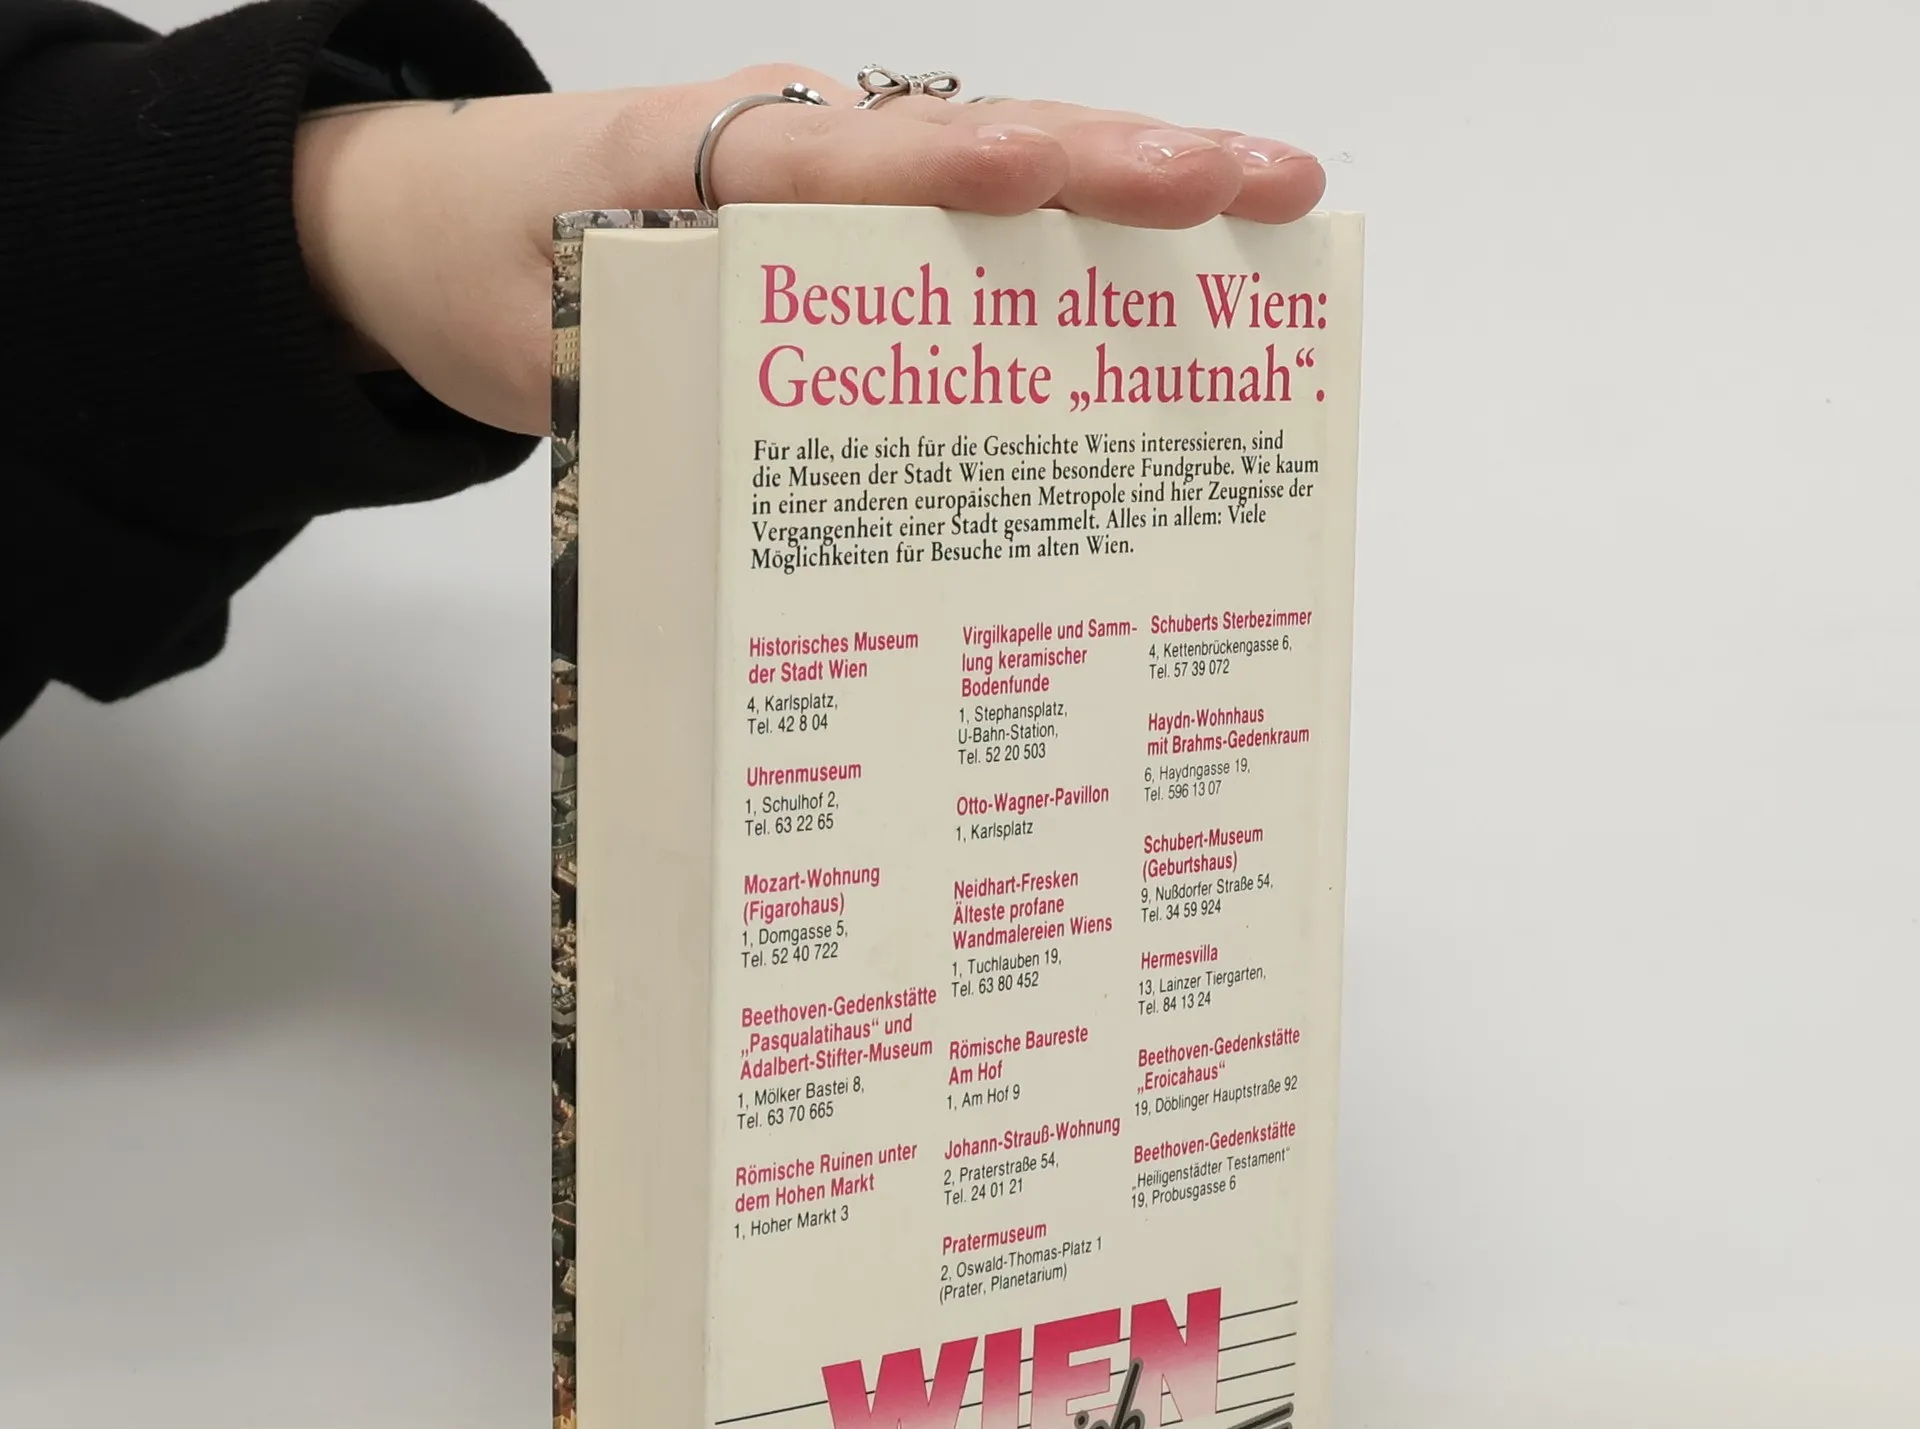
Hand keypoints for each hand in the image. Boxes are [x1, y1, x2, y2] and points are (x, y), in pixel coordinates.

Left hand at [293, 70, 1326, 437]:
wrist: (418, 225)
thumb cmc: (476, 268)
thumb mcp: (542, 342)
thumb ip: (655, 370)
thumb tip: (792, 451)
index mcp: (720, 161)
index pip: (883, 160)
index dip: (1004, 177)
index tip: (1122, 179)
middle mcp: (797, 150)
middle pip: (985, 142)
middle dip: (1131, 165)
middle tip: (1270, 184)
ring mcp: (825, 181)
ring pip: (993, 176)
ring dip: (1121, 196)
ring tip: (1253, 219)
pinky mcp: (833, 224)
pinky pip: (956, 225)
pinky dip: (1053, 245)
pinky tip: (1139, 289)